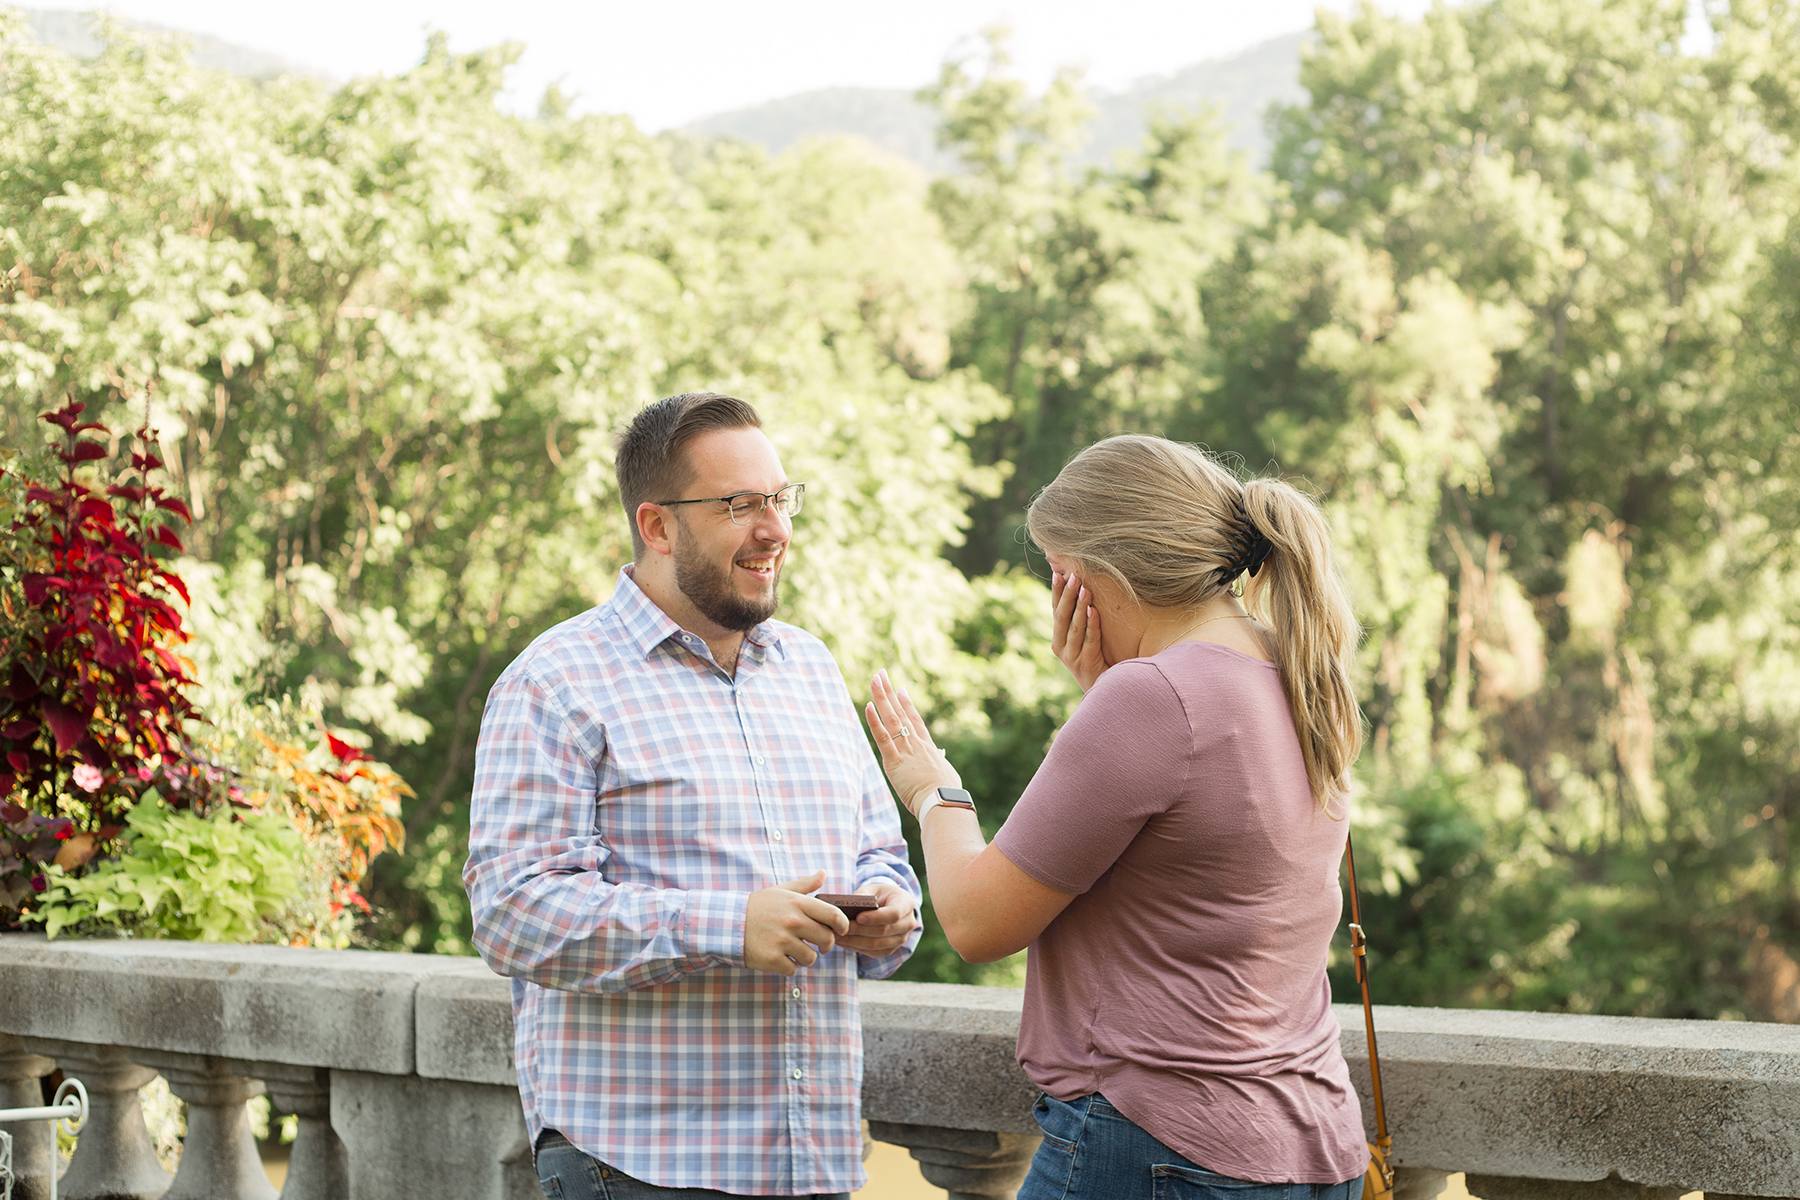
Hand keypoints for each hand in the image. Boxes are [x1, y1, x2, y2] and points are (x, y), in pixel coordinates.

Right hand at [743, 869, 849, 975]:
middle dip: (826, 945)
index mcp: (798, 903)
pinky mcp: (772, 959)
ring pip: (811, 958)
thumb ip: (805, 884)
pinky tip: (781, 958)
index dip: (843, 925)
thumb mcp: (781, 891)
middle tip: (820, 945)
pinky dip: (789, 967)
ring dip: (806, 957)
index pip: (834, 915)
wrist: (728, 922)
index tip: (841, 931)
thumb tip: (824, 873)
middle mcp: (793, 921)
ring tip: (795, 951)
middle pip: (826, 940)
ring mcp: (782, 941)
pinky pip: (793, 970)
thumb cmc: (758, 906)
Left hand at [837, 878, 919, 956]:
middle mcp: (908, 923)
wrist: (888, 905)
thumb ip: (863, 896)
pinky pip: (873, 952)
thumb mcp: (872, 889)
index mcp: (906, 903)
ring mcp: (901, 939)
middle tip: (839, 927)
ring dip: (854, 941)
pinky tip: (843, 942)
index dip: (876, 918)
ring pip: (877, 945)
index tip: (858, 917)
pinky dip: (856, 948)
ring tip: (837, 936)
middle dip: (859, 930)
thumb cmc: (879, 894)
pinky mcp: (891, 949)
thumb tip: (848, 908)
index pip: (894, 914)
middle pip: (884, 931)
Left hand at [866, 669, 959, 815]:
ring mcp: (905, 750)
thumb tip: (941, 754)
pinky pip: (883, 737)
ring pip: (891, 718)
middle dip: (889, 692)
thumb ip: (940, 761)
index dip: (906, 703)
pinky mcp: (894, 761)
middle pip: (900, 712)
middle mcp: (916, 743)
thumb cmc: (947, 793)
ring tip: (875, 679)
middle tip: (881, 673)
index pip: (915, 720)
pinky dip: (874, 721)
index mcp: (928, 747)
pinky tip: (868, 705)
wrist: (943, 802)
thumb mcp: (945, 773)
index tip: (900, 689)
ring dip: (881, 697)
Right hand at [1051, 569, 1108, 691]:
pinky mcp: (1086, 663)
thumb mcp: (1082, 640)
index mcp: (1057, 639)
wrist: (1103, 689)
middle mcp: (1060, 647)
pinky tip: (1094, 610)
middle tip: (1074, 575)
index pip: (1055, 610)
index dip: (1056, 592)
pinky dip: (1092, 624)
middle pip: (1062, 616)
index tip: (1058, 572)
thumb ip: (1079, 620)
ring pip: (1075, 627)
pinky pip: (1090, 639)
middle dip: (1068, 594)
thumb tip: (1082, 590)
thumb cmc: (1095, 660)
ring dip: (1080, 606)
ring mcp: (1072, 657)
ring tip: (1085, 588)